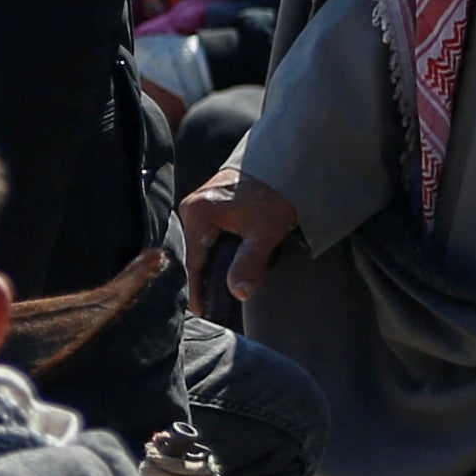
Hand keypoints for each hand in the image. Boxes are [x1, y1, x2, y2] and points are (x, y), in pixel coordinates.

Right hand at [178, 161, 298, 310]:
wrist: (284, 164)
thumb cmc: (273, 195)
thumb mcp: (264, 233)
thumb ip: (249, 265)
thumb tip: (238, 294)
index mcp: (197, 214)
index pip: (194, 262)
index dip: (198, 290)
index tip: (202, 311)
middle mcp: (191, 207)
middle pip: (198, 254)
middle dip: (210, 277)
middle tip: (220, 302)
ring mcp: (200, 204)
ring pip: (206, 245)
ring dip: (218, 263)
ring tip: (233, 280)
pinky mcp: (211, 203)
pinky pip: (211, 235)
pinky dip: (223, 249)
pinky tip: (236, 258)